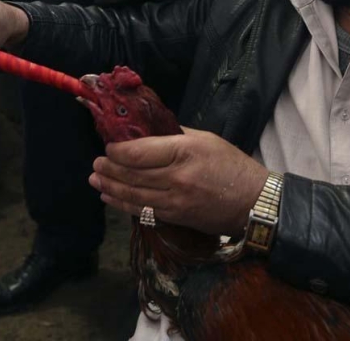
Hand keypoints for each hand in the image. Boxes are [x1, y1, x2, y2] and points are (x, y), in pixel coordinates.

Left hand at [89, 127, 269, 235]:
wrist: (254, 202)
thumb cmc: (232, 165)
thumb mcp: (206, 139)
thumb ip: (175, 135)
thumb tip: (148, 132)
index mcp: (184, 152)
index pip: (140, 152)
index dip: (118, 151)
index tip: (108, 146)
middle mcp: (177, 177)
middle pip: (133, 175)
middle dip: (109, 169)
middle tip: (95, 164)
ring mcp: (176, 201)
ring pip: (134, 195)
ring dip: (111, 188)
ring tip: (96, 179)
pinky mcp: (176, 218)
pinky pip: (144, 211)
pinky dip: (124, 204)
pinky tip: (111, 198)